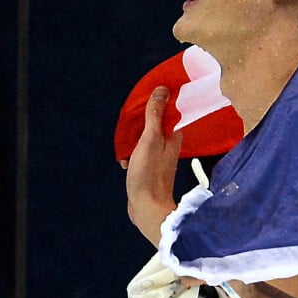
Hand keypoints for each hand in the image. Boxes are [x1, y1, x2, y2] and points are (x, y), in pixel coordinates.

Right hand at [126, 86, 181, 245]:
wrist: (146, 208)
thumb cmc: (149, 173)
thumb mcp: (150, 139)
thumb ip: (156, 115)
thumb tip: (163, 89)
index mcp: (173, 135)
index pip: (170, 109)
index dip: (159, 100)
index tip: (146, 95)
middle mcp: (168, 144)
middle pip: (156, 122)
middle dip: (142, 119)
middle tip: (129, 118)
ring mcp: (158, 156)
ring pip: (146, 136)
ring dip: (133, 136)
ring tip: (124, 140)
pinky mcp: (149, 167)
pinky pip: (139, 151)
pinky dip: (130, 151)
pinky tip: (124, 159)